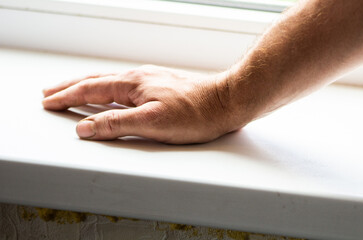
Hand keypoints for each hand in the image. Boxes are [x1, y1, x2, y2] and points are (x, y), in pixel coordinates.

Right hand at [42, 65, 237, 143]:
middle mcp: (139, 78)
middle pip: (96, 81)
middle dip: (70, 87)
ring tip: (74, 89)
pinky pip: (124, 84)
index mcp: (133, 85)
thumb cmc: (195, 113)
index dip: (67, 97)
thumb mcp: (153, 123)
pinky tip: (113, 91)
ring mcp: (151, 80)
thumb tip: (86, 128)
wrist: (227, 101)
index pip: (90, 90)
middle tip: (51, 92)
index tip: (49, 102)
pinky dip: (108, 87)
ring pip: (110, 81)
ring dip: (87, 86)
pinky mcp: (161, 86)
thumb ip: (117, 124)